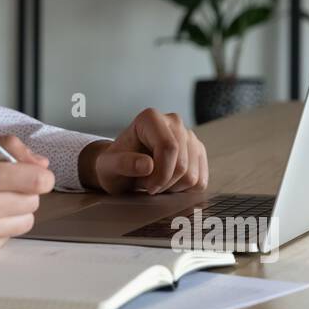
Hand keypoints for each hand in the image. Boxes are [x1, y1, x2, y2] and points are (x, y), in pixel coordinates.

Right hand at [0, 135, 54, 257]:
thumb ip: (5, 148)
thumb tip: (41, 164)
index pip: (36, 180)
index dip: (40, 176)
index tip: (34, 175)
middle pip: (33, 201)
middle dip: (25, 192)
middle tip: (4, 187)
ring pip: (26, 221)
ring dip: (16, 212)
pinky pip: (9, 237)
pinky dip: (1, 227)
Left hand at [78, 108, 208, 195]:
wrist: (123, 168)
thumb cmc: (114, 165)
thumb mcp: (108, 166)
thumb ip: (123, 164)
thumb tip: (147, 165)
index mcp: (151, 118)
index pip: (169, 147)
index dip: (160, 174)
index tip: (147, 186)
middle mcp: (174, 121)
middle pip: (182, 164)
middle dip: (164, 183)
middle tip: (146, 184)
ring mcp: (189, 136)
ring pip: (193, 176)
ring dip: (172, 188)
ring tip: (155, 181)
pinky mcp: (198, 152)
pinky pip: (200, 182)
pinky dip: (184, 190)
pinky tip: (168, 183)